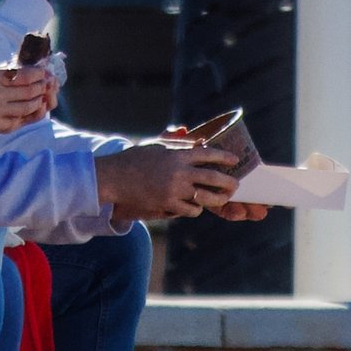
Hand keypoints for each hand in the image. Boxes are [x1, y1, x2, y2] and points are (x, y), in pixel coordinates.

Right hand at [0, 62, 55, 136]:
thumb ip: (1, 71)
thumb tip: (24, 68)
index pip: (23, 76)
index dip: (38, 74)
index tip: (44, 71)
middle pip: (29, 91)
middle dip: (42, 86)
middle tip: (48, 82)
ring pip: (28, 107)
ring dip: (39, 100)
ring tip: (43, 94)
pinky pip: (21, 121)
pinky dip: (32, 114)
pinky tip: (37, 108)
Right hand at [96, 140, 256, 222]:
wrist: (114, 178)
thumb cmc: (136, 158)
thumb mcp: (157, 145)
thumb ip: (178, 143)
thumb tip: (197, 140)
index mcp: (177, 155)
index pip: (208, 154)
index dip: (224, 157)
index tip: (235, 160)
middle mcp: (179, 173)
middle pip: (213, 178)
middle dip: (228, 182)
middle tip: (235, 184)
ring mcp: (174, 190)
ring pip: (205, 198)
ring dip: (217, 199)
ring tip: (222, 198)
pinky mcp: (167, 205)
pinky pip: (190, 209)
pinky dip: (196, 207)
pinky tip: (197, 204)